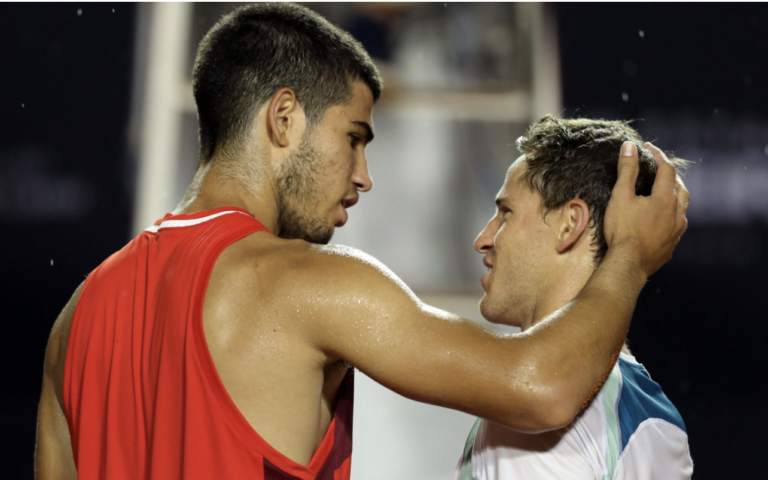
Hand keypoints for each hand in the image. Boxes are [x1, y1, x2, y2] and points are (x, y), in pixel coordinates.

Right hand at [603, 141, 689, 277]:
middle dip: (670, 176)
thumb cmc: (623, 230)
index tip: (647, 148)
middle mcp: (677, 213)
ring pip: (682, 208)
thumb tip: (630, 147)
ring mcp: (677, 231)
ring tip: (663, 194)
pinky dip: (671, 216)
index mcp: (665, 198)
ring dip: (675, 197)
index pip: (666, 169)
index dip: (658, 155)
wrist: (629, 264)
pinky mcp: (672, 245)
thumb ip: (627, 170)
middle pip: (680, 187)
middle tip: (658, 170)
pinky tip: (661, 220)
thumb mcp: (621, 196)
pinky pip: (677, 226)